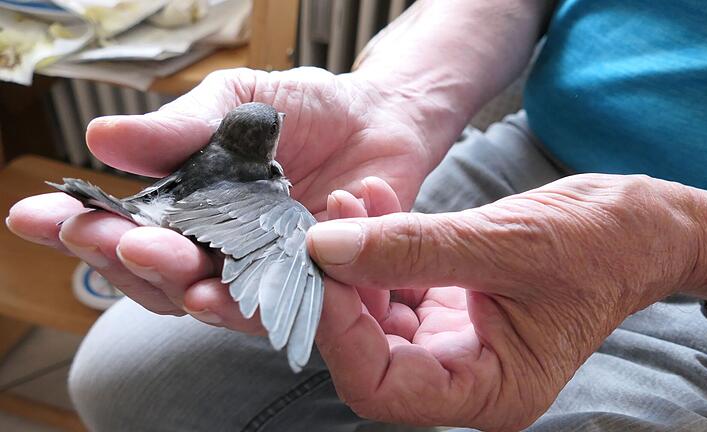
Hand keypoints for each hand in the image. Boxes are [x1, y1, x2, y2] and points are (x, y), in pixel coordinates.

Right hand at [6, 67, 440, 325]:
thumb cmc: (304, 108)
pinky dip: (265, 300)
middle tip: (118, 242)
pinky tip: (243, 288)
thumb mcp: (235, 103)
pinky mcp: (316, 286)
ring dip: (191, 293)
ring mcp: (265, 272)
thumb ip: (180, 129)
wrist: (381, 116)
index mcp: (187, 208)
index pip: (123, 230)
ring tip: (177, 275)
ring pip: (216, 303)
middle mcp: (218, 250)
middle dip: (132, 263)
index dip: (80, 228)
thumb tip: (101, 138)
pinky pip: (287, 305)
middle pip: (160, 278)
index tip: (38, 217)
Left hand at [309, 174, 706, 430]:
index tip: (320, 268)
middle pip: (371, 353)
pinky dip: (380, 244)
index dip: (341, 332)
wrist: (639, 228)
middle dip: (342, 290)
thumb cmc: (599, 245)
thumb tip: (327, 246)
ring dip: (356, 259)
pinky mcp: (452, 306)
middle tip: (321, 230)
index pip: (383, 385)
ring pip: (378, 314)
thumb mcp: (504, 243)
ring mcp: (456, 342)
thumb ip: (413, 248)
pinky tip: (370, 202)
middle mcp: (466, 376)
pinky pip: (398, 283)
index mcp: (490, 390)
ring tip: (347, 203)